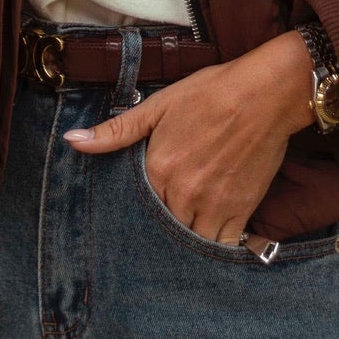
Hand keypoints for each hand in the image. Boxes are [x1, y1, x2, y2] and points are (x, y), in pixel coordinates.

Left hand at [65, 31, 312, 246]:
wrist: (265, 93)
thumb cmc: (211, 93)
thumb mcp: (158, 105)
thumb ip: (116, 131)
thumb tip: (72, 141)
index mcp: (158, 169)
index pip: (136, 205)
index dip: (138, 207)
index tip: (140, 206)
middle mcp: (183, 193)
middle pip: (162, 227)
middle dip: (160, 226)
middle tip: (164, 216)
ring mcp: (213, 205)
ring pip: (189, 240)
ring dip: (184, 237)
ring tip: (184, 226)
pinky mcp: (241, 210)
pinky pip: (221, 244)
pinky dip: (214, 244)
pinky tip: (209, 234)